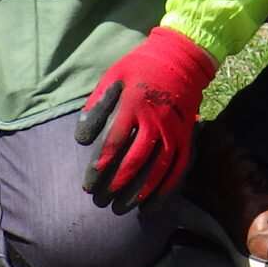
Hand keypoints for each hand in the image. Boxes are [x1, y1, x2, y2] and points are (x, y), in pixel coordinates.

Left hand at [74, 27, 215, 212]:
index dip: (102, 161)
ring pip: (157, 169)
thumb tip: (81, 138)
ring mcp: (174, 131)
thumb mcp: (113, 76)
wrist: (182, 59)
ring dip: (139, 191)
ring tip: (122, 207)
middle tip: (100, 198)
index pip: (115, 139)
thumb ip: (96, 105)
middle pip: (135, 159)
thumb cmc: (141, 67)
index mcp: (134, 104)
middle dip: (116, 182)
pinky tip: (151, 203)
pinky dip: (165, 188)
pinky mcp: (186, 137)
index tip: (90, 178)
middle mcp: (156, 121)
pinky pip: (178, 168)